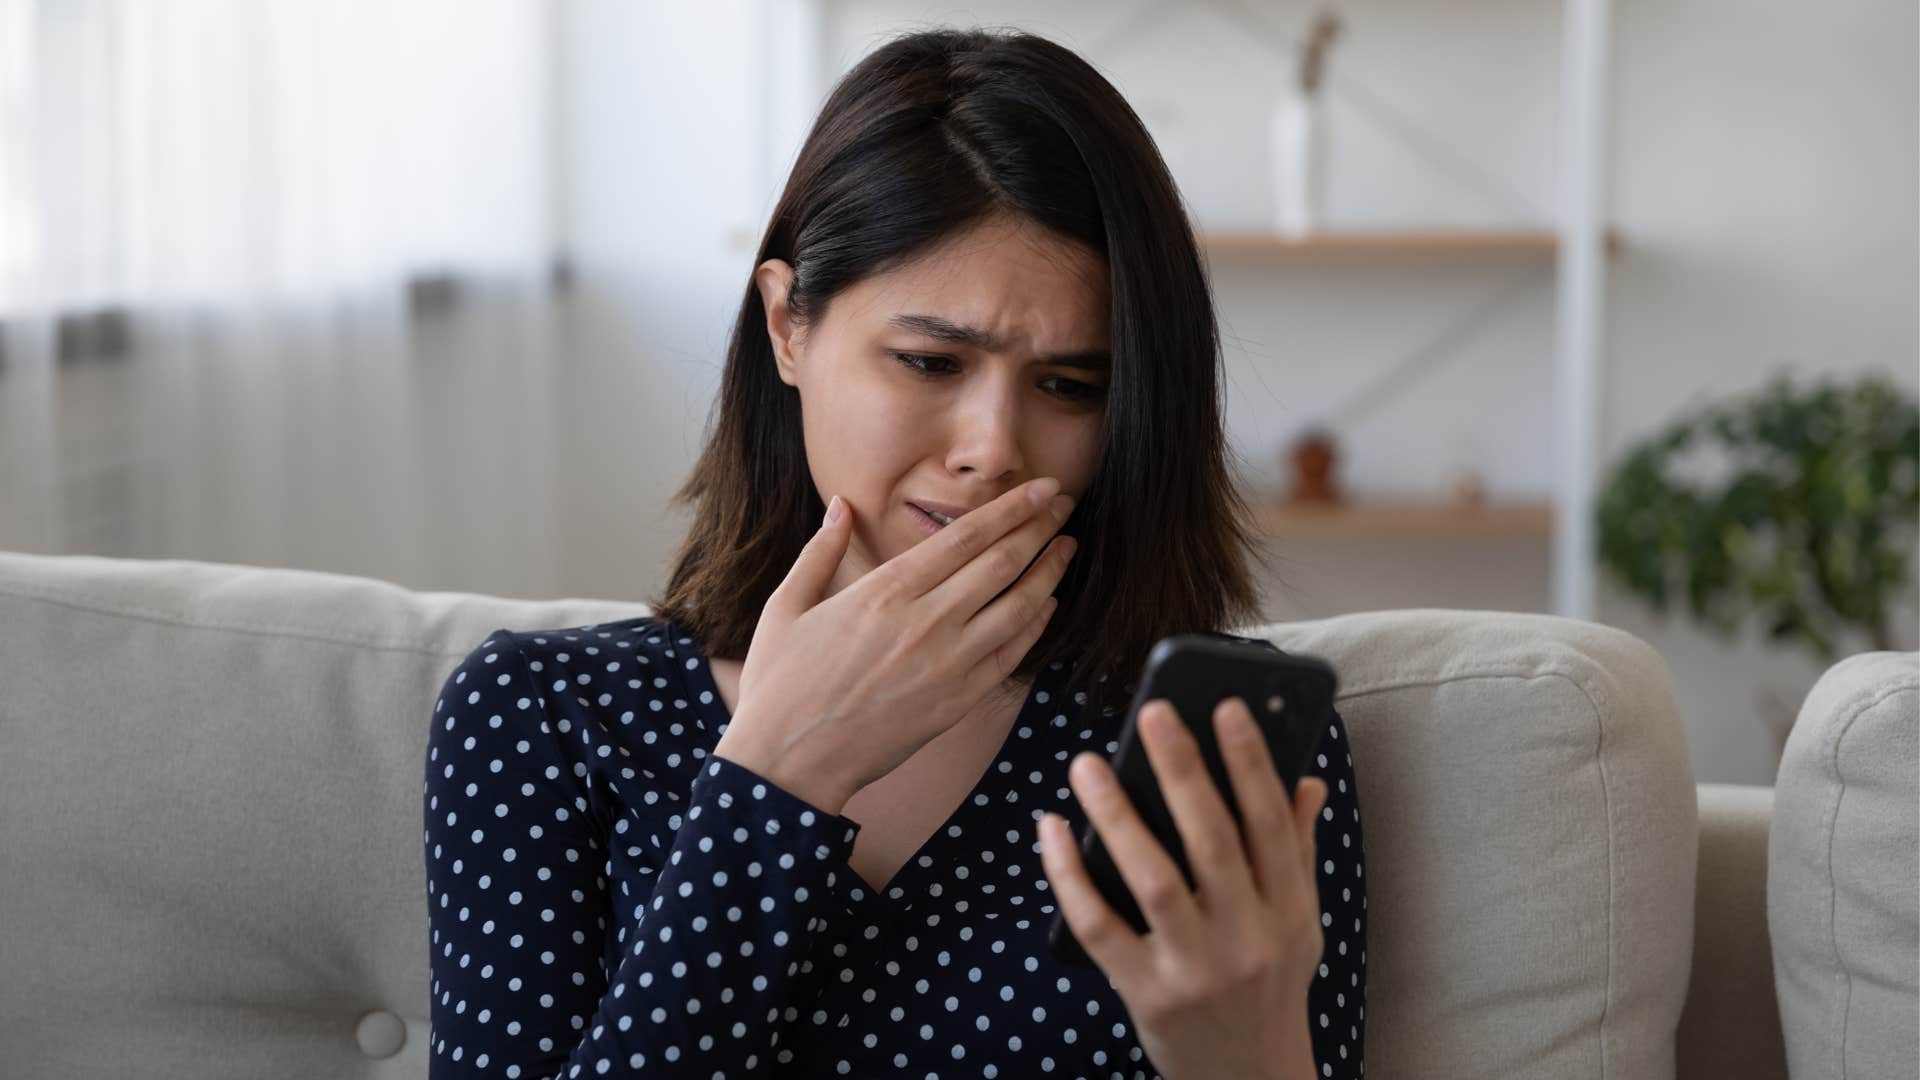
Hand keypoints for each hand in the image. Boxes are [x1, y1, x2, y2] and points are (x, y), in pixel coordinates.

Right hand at [713, 478, 1077, 814]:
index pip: (967, 535)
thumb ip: (820, 551)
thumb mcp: (787, 606)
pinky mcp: (958, 701)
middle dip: (1041, 527)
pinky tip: (1048, 604)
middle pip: (1003, 561)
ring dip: (1050, 571)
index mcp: (886, 590)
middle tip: (1065, 503)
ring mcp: (948, 663)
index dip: (1013, 507)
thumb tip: (841, 506)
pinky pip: (1012, 654)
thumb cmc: (781, 683)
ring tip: (1067, 547)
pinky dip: (1037, 624)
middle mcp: (926, 621)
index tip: (1041, 487)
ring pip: (1019, 606)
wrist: (789, 761)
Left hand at [1038, 697, 1328, 1079]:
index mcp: (1288, 911)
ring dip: (1117, 817)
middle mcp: (1246, 938)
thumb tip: (1307, 781)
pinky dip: (1071, 877)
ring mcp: (1194, 969)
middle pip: (1213, 843)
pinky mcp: (1145, 994)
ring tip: (1088, 764)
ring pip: (1153, 880)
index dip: (1250, 763)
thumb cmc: (1269, 986)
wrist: (1249, 1079)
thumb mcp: (1300, 925)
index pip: (1270, 824)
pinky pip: (1100, 927)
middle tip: (1152, 713)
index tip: (1225, 707)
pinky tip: (1052, 831)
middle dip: (1183, 772)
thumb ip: (1297, 852)